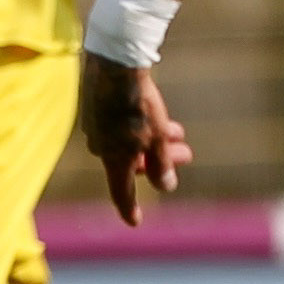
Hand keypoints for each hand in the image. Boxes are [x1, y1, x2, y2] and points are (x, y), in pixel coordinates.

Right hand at [77, 54, 191, 224]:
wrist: (115, 62)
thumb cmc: (138, 103)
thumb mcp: (156, 138)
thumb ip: (161, 165)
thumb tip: (165, 187)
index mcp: (113, 159)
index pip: (121, 193)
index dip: (130, 208)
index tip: (134, 222)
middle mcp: (101, 147)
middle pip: (133, 163)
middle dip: (160, 162)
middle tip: (186, 154)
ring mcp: (97, 127)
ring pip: (130, 142)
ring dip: (155, 142)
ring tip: (179, 133)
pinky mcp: (98, 108)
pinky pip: (122, 127)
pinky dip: (141, 128)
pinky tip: (159, 117)